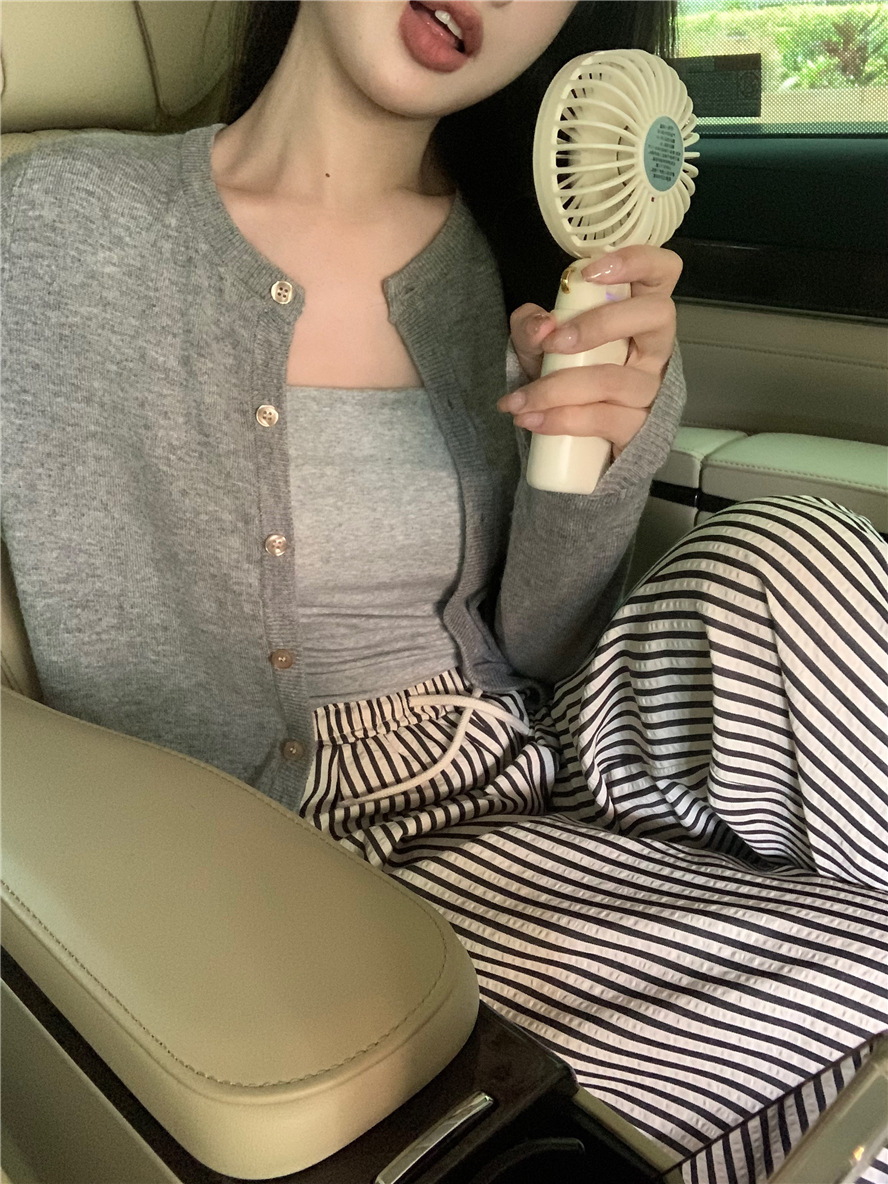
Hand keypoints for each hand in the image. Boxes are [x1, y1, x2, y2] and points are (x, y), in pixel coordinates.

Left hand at [498, 245, 681, 456]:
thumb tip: (543, 326)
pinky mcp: (640, 426)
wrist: (570, 437)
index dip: (636, 261)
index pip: (663, 269)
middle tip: (552, 343)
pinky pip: (604, 419)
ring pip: (614, 379)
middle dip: (599, 324)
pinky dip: (561, 419)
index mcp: (638, 310)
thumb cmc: (564, 373)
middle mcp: (655, 345)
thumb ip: (531, 325)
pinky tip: (532, 420)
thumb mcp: (539, 343)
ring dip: (558, 387)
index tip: (590, 274)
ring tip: (519, 401)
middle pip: (656, 315)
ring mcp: (651, 387)